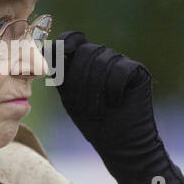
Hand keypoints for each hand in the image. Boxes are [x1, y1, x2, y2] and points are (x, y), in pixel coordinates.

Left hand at [53, 31, 183, 183]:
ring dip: (95, 88)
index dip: (65, 43)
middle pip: (86, 50)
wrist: (119, 144)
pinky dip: (114, 88)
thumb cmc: (92, 121)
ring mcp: (122, 63)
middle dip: (79, 78)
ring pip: (103, 60)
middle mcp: (103, 58)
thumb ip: (60, 72)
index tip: (60, 54)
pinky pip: (121, 69)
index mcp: (84, 61)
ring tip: (98, 110)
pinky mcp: (138, 72)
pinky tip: (116, 103)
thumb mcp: (68, 94)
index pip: (72, 39)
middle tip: (82, 106)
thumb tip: (44, 49)